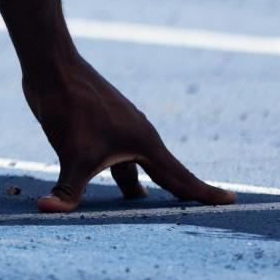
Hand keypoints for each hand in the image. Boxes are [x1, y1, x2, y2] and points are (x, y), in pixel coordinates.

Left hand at [23, 57, 236, 212]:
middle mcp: (138, 135)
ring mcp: (120, 127)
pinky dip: (121, 171)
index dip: (205, 193)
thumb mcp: (71, 154)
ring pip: (136, 164)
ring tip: (143, 203)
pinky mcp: (100, 123)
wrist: (52, 66)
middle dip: (178, 193)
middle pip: (164, 173)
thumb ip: (67, 189)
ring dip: (140, 184)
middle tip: (198, 213)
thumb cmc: (69, 106)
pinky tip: (113, 176)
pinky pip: (118, 154)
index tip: (232, 201)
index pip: (181, 177)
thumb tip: (47, 212)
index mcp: (144, 144)